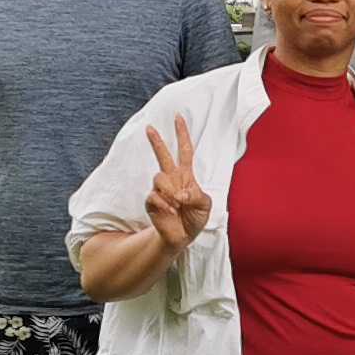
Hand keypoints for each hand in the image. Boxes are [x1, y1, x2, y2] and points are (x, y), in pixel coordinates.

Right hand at [145, 114, 211, 254]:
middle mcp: (172, 179)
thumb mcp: (205, 205)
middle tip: (149, 128)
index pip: (184, 151)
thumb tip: (181, 193)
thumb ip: (196, 195)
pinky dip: (165, 204)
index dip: (182, 134)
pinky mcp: (151, 201)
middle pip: (163, 156)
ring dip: (170, 191)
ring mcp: (160, 190)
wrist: (182, 236)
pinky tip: (171, 212)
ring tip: (178, 205)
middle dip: (156, 142)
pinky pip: (155, 196)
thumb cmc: (195, 217)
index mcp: (186, 175)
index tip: (178, 117)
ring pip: (159, 178)